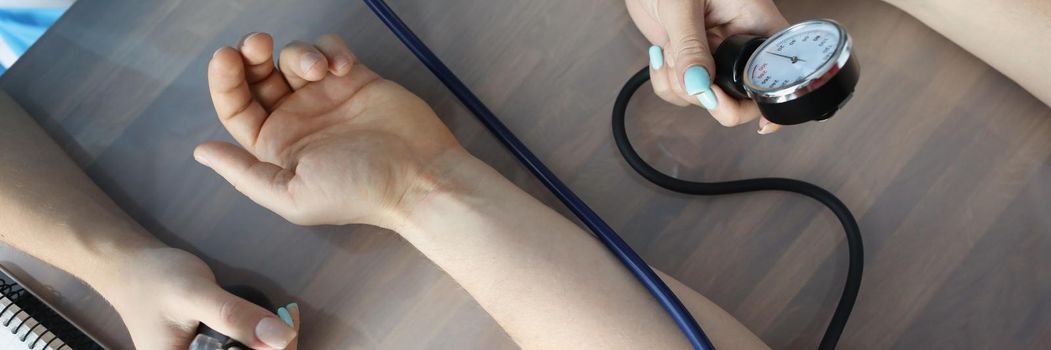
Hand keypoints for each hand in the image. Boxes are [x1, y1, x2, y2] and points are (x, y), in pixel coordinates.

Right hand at [101, 247, 299, 349]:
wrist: (130, 269)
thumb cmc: (157, 279)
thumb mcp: (196, 294)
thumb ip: (235, 316)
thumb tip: (282, 338)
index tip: (288, 325)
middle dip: (274, 349)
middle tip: (288, 318)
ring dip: (267, 345)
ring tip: (281, 318)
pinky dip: (256, 342)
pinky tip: (267, 323)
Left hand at [195, 32, 463, 227]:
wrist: (419, 177)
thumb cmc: (358, 192)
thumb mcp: (292, 195)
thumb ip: (244, 174)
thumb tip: (200, 151)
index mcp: (275, 147)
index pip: (236, 106)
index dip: (224, 79)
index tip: (227, 57)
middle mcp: (296, 119)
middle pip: (258, 75)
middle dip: (252, 54)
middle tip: (257, 44)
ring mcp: (326, 97)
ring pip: (293, 58)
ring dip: (298, 54)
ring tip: (318, 70)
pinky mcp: (356, 79)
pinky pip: (330, 50)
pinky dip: (329, 49)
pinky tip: (343, 67)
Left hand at [626, 0, 789, 133]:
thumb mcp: (682, 6)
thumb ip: (690, 46)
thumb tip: (700, 87)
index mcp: (755, 20)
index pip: (781, 67)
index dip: (775, 100)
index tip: (762, 122)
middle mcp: (739, 41)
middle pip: (744, 95)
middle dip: (714, 99)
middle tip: (694, 86)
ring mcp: (714, 53)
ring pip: (707, 98)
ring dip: (681, 86)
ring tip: (668, 51)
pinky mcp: (690, 60)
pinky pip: (682, 91)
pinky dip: (666, 83)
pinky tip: (658, 55)